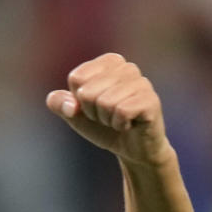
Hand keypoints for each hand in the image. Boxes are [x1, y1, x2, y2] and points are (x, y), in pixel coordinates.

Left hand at [46, 53, 170, 165]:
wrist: (131, 149)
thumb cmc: (103, 126)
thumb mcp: (74, 114)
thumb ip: (59, 104)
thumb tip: (69, 105)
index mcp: (108, 62)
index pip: (77, 78)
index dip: (79, 100)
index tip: (94, 106)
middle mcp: (127, 67)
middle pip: (87, 92)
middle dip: (92, 112)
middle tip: (107, 116)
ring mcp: (142, 82)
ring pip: (104, 102)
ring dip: (107, 120)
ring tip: (118, 120)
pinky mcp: (151, 100)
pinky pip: (122, 111)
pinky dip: (120, 124)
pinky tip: (129, 125)